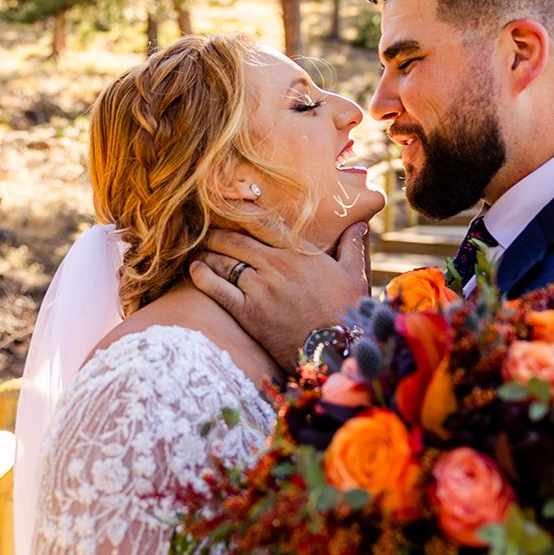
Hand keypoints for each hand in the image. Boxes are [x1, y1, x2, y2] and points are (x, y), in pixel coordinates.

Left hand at [190, 220, 371, 370]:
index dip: (240, 212)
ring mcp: (259, 288)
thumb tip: (360, 223)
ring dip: (207, 252)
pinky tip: (193, 270)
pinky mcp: (247, 313)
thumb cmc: (347, 311)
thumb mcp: (355, 274)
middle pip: (236, 240)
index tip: (227, 204)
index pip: (262, 223)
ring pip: (223, 261)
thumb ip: (352, 246)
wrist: (335, 350)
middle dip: (217, 233)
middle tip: (205, 229)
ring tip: (199, 249)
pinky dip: (202, 277)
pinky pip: (217, 289)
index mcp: (298, 252)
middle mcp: (275, 265)